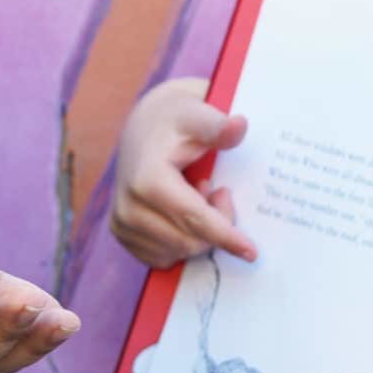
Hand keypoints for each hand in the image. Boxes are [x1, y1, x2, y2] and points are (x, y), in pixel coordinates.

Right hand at [110, 76, 256, 268]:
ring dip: (198, 233)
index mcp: (147, 180)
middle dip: (216, 226)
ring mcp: (121, 224)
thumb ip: (218, 126)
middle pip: (189, 241)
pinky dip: (181, 241)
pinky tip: (181, 213)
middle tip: (218, 191)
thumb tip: (239, 126)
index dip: (226, 236)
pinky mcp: (121, 234)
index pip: (194, 219)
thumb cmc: (174, 122)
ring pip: (178, 251)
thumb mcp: (197, 116)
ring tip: (196, 196)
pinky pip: (164, 256)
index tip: (251, 252)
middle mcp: (128, 207)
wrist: (142, 128)